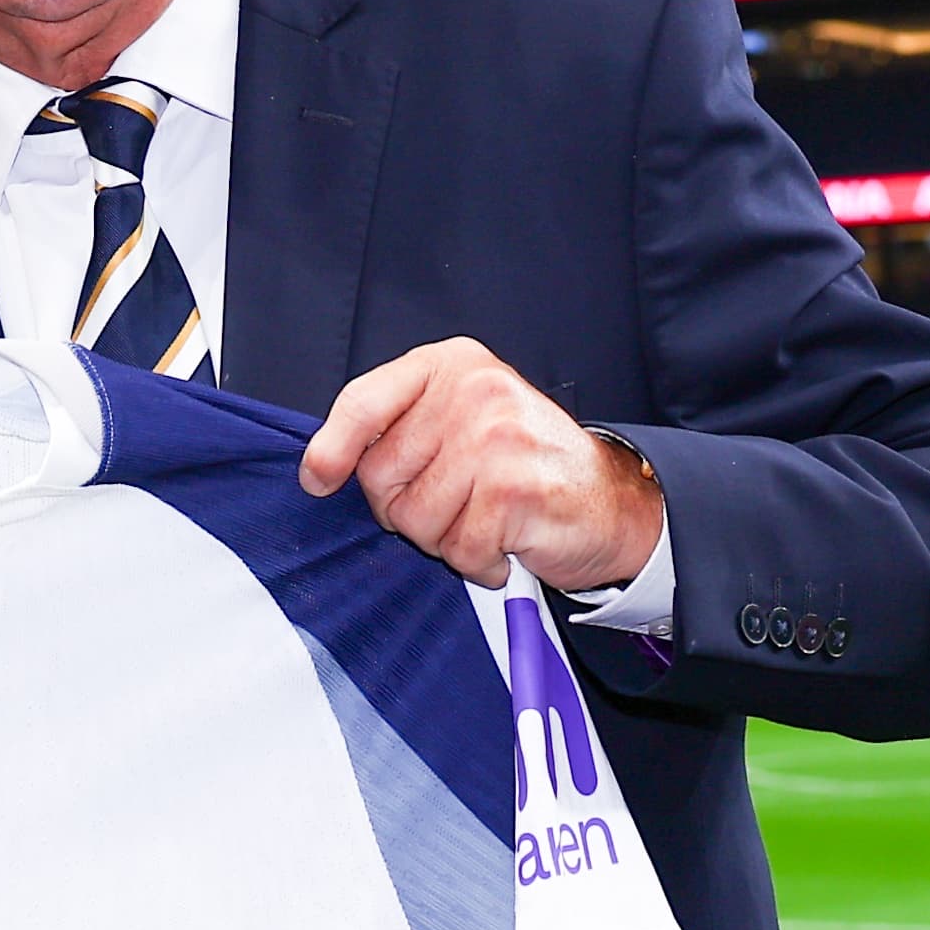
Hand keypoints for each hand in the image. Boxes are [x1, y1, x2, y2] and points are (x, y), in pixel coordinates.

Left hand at [297, 339, 663, 590]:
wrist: (611, 501)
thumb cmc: (524, 465)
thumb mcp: (462, 419)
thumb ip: (403, 428)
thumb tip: (322, 466)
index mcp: (451, 366)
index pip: (364, 401)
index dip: (332, 447)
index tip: (318, 479)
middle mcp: (474, 391)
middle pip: (380, 474)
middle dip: (405, 508)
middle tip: (453, 505)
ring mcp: (495, 439)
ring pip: (415, 519)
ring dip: (445, 540)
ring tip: (484, 521)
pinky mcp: (513, 490)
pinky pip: (458, 548)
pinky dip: (477, 563)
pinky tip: (505, 546)